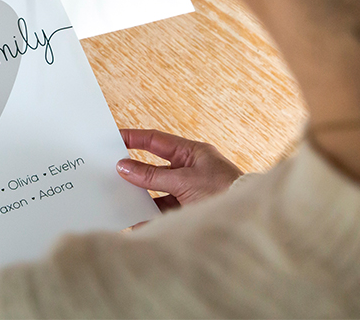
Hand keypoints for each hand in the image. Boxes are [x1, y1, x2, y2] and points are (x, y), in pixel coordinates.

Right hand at [117, 128, 242, 211]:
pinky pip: (165, 212)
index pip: (156, 141)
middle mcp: (191, 170)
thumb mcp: (183, 181)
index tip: (113, 137)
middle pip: (154, 168)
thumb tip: (124, 167)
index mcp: (192, 153)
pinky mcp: (189, 211)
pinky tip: (138, 222)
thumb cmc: (224, 192)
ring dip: (142, 198)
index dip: (134, 138)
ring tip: (122, 201)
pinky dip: (151, 217)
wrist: (249, 220)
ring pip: (158, 192)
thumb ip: (152, 176)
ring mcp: (190, 191)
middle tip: (111, 172)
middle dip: (134, 173)